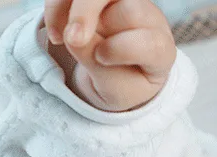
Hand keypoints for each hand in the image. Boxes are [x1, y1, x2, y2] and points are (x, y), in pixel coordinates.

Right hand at [42, 0, 175, 111]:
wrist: (118, 74)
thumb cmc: (122, 84)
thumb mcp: (114, 89)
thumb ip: (98, 66)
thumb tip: (73, 35)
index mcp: (161, 51)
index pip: (152, 43)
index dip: (124, 48)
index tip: (101, 58)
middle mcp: (149, 21)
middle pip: (126, 8)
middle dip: (93, 18)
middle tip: (72, 39)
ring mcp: (126, 4)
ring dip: (71, 11)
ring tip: (58, 38)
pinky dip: (59, 5)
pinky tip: (55, 30)